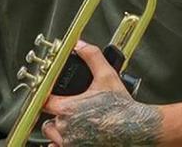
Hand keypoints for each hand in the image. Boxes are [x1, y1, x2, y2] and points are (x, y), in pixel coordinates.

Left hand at [42, 42, 160, 145]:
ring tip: (72, 124)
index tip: (51, 96)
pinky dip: (63, 144)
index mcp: (68, 108)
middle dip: (55, 116)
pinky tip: (75, 136)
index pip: (44, 101)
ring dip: (59, 132)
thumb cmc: (122, 107)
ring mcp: (72, 143)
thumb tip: (80, 45)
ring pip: (53, 137)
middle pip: (47, 122)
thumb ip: (91, 56)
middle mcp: (67, 128)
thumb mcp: (106, 76)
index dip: (47, 97)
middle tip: (69, 111)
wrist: (137, 128)